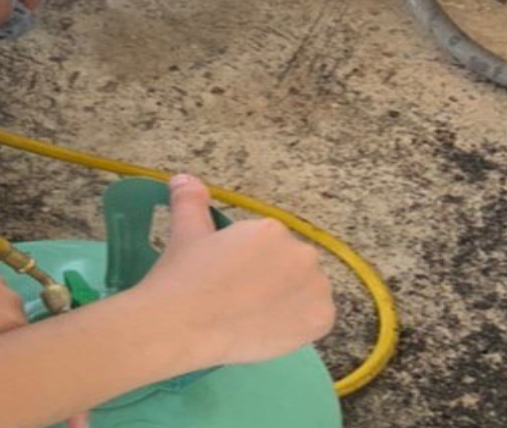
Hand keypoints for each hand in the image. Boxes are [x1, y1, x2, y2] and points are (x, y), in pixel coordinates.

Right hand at [130, 175, 334, 369]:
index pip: (270, 245)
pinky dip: (300, 323)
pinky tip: (272, 327)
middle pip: (291, 265)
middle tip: (241, 296)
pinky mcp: (321, 320)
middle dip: (272, 277)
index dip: (249, 262)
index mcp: (272, 229)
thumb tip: (184, 178)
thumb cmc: (185, 277)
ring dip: (289, 299)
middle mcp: (302, 254)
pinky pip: (316, 318)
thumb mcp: (185, 232)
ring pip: (306, 291)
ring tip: (255, 315)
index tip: (230, 276)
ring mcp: (316, 288)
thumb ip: (190, 200)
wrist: (185, 325)